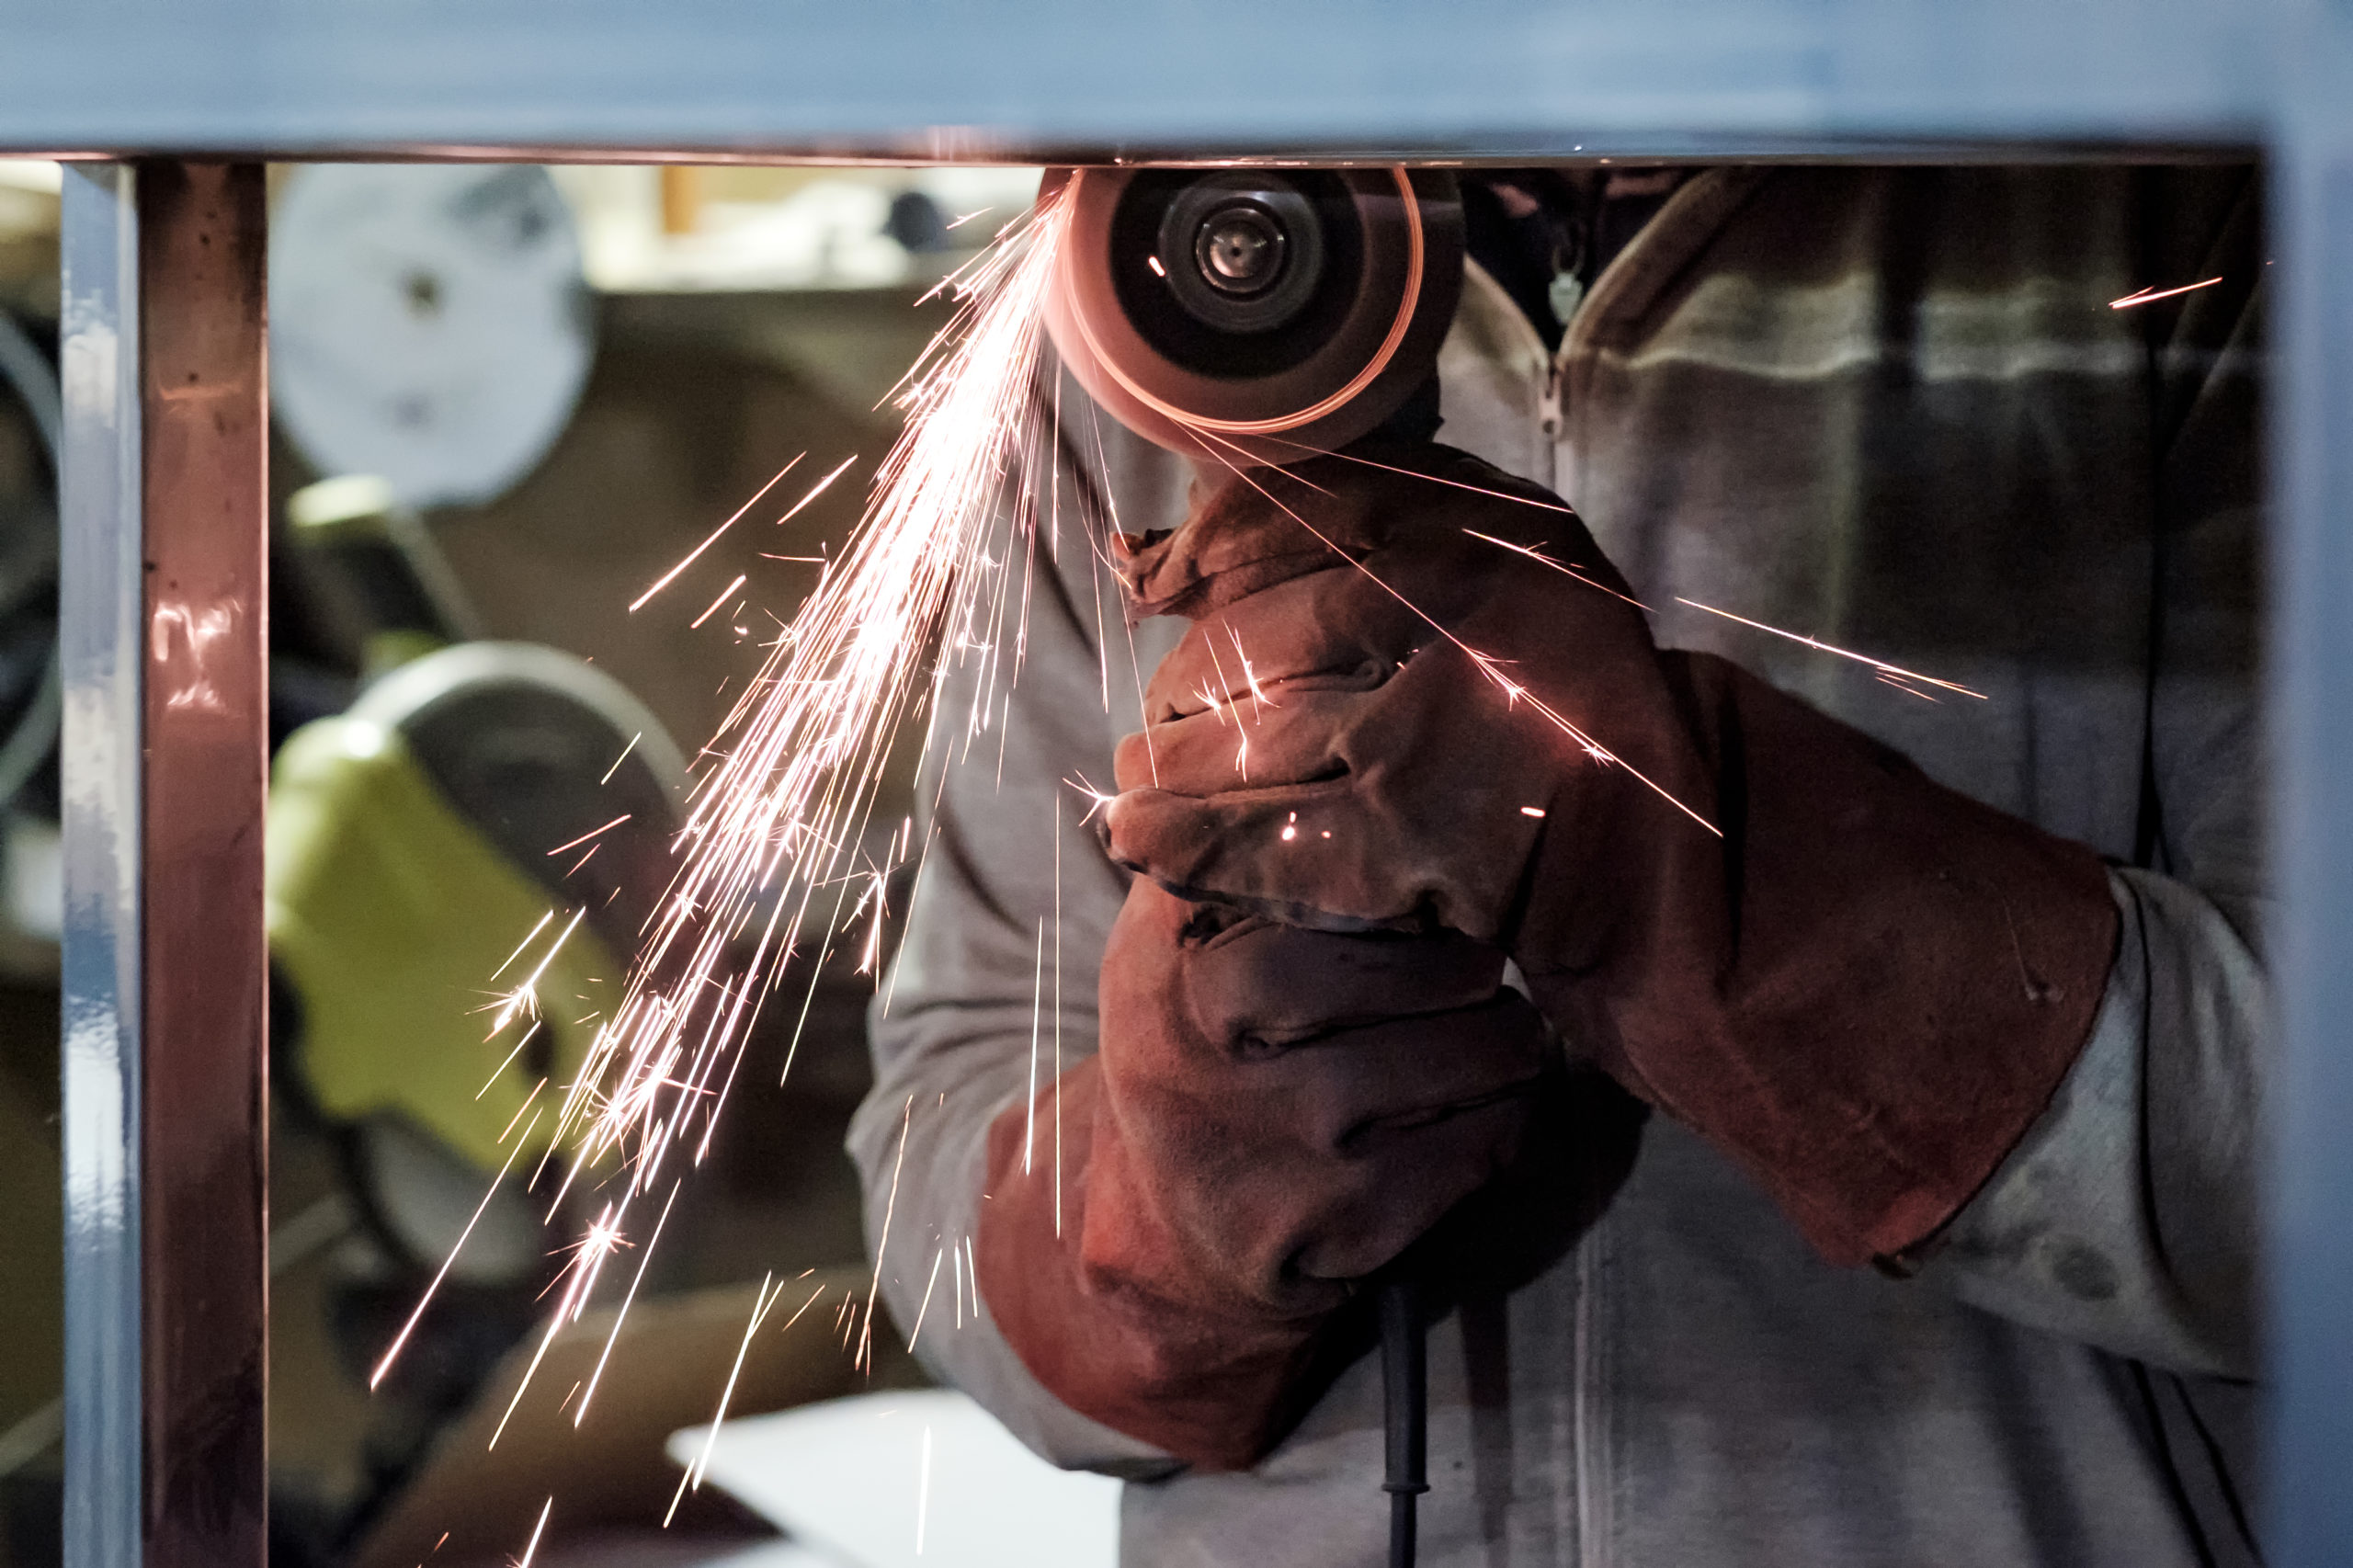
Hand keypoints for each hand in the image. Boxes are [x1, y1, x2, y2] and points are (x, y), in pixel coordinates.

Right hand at [976, 877, 1548, 1467]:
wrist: (1166, 1234)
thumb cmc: (1209, 1042)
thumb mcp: (1180, 930)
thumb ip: (1233, 832)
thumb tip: (1305, 689)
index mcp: (1170, 944)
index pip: (1327, 860)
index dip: (1410, 859)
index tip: (1437, 860)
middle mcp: (1203, 1037)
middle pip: (1434, 954)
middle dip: (1475, 959)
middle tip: (1470, 968)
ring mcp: (1266, 1138)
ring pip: (1481, 1049)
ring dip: (1506, 1044)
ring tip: (1480, 1038)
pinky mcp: (1329, 1229)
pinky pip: (1485, 1146)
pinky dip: (1498, 1126)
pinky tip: (1463, 1118)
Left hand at [1103, 444, 2118, 1263]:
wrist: (1699, 866)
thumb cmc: (1594, 723)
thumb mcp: (1523, 583)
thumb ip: (1398, 532)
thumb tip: (1206, 528)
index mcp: (1492, 540)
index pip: (1301, 510)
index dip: (1209, 542)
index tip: (1158, 575)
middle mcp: (1462, 618)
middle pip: (1257, 635)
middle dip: (1184, 682)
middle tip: (1156, 715)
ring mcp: (1436, 734)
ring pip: (1244, 738)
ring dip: (1169, 766)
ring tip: (1138, 787)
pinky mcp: (1416, 846)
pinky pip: (1261, 841)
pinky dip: (1187, 845)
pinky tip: (1144, 845)